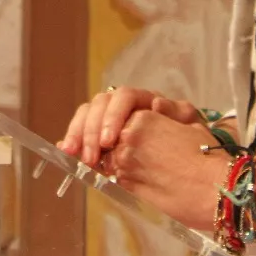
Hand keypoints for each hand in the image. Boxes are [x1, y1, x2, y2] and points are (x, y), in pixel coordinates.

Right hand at [59, 85, 201, 167]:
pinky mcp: (99, 133)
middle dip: (90, 131)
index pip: (123, 97)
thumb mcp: (189, 124)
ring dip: (77, 134)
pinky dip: (73, 139)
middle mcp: (122, 104)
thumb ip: (176, 113)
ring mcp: (109, 117)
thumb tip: (157, 104)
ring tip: (73, 155)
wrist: (188, 158)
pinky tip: (66, 151)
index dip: (112, 116)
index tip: (108, 141)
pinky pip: (81, 129)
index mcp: (142, 98)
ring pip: (86, 114)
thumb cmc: (188, 137)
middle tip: (90, 157)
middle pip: (99, 105)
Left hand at [109, 109, 227, 230]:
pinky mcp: (126, 186)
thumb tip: (155, 109)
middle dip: (120, 147)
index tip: (138, 141)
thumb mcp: (188, 125)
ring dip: (121, 164)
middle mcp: (128, 137)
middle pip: (111, 140)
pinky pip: (117, 180)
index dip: (128, 131)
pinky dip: (126, 181)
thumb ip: (164, 117)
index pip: (122, 120)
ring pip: (110, 161)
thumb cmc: (208, 156)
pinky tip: (147, 184)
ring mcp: (124, 163)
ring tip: (147, 172)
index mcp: (143, 118)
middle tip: (142, 157)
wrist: (215, 190)